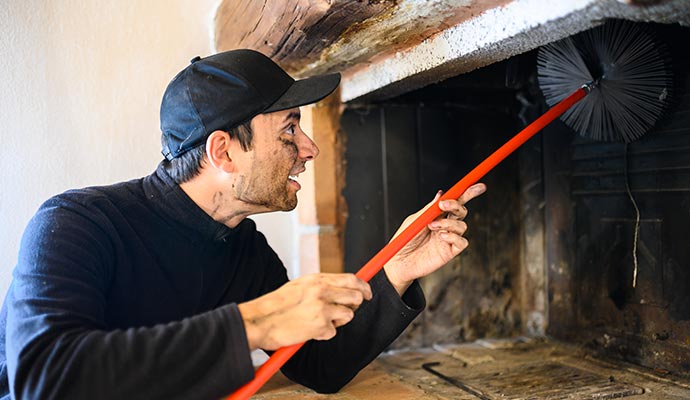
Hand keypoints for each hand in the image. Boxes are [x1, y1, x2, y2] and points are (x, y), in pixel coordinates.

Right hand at [237, 273, 371, 349]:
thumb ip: (320, 285)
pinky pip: (334, 332)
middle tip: (344, 311)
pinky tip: (309, 331)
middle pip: (356, 296)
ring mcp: (322, 308)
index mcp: (317, 280)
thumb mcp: (300, 286)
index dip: (363, 286)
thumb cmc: (277, 305)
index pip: (350, 278)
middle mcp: (322, 291)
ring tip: (319, 322)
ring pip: (348, 315)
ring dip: (338, 321)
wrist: (260, 320)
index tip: (367, 293)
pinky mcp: (320, 326)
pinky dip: (323, 334)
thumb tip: (342, 287)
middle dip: (355, 305)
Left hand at [383, 183, 486, 294]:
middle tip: (443, 206)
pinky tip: (441, 237)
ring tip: (432, 227)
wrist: (399, 261)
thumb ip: (429, 209)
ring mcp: (449, 238)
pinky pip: (462, 242)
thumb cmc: (404, 240)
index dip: (467, 193)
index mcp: (437, 215)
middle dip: (456, 205)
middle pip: (462, 211)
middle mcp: (445, 226)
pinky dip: (453, 236)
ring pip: (462, 226)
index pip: (455, 202)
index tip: (477, 186)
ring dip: (448, 223)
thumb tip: (441, 195)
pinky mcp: (450, 252)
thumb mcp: (414, 220)